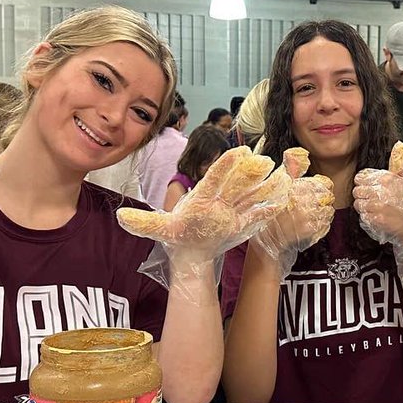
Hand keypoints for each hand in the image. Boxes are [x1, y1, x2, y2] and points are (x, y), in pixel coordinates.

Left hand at [118, 146, 291, 262]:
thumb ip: (143, 223)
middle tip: (263, 159)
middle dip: (251, 172)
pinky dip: (269, 209)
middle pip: (237, 183)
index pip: (214, 179)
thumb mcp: (160, 229)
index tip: (239, 151)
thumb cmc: (177, 235)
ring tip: (282, 175)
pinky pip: (257, 215)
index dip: (226, 165)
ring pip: (251, 195)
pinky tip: (282, 200)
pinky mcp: (242, 224)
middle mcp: (220, 200)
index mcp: (203, 197)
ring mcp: (232, 211)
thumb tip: (120, 218)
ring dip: (265, 186)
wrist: (191, 251)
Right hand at [253, 149, 334, 272]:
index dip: (322, 186)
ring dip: (322, 213)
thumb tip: (299, 153)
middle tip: (311, 205)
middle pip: (328, 197)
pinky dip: (321, 225)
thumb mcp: (277, 188)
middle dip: (322, 200)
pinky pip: (327, 225)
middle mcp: (302, 202)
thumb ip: (290, 170)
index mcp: (295, 188)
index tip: (316, 190)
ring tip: (308, 216)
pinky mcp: (312, 231)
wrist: (267, 242)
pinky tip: (309, 225)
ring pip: (329, 211)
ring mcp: (308, 218)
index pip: (324, 183)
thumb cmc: (271, 215)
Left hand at [352, 142, 402, 253]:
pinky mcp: (375, 219)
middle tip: (372, 199)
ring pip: (358, 204)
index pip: (361, 176)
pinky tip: (378, 217)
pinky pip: (362, 216)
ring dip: (364, 207)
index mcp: (386, 178)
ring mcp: (376, 206)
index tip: (368, 186)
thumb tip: (399, 145)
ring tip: (375, 209)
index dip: (363, 182)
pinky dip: (367, 217)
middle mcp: (379, 190)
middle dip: (362, 195)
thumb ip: (400, 164)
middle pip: (357, 190)